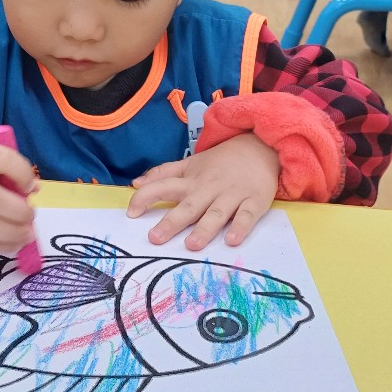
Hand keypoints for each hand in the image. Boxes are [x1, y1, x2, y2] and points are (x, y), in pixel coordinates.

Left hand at [126, 133, 278, 250]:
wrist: (260, 147)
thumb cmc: (220, 161)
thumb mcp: (190, 163)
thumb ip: (163, 173)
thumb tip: (136, 183)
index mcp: (191, 180)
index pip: (163, 186)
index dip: (146, 197)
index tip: (131, 213)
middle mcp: (209, 188)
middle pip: (188, 206)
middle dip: (171, 222)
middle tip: (155, 238)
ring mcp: (232, 195)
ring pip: (216, 214)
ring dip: (204, 229)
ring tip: (191, 245)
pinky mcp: (254, 201)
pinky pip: (246, 216)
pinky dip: (240, 228)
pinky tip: (232, 240)